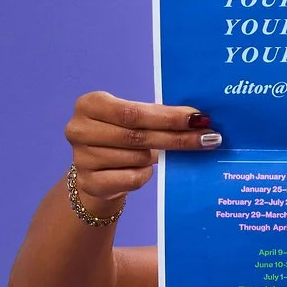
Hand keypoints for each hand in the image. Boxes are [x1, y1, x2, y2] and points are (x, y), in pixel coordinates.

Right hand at [66, 92, 219, 217]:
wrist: (98, 172)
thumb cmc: (121, 137)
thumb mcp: (133, 119)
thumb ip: (159, 115)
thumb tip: (199, 119)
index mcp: (90, 104)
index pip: (134, 112)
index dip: (168, 118)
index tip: (199, 120)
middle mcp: (79, 129)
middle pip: (137, 136)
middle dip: (176, 138)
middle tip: (207, 139)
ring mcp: (82, 158)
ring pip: (137, 158)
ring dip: (157, 157)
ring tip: (161, 154)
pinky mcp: (90, 182)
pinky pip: (132, 179)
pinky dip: (145, 174)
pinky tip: (146, 170)